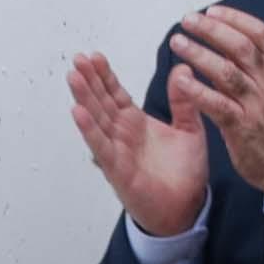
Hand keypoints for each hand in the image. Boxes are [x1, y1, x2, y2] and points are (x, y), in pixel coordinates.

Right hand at [67, 51, 211, 238]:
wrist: (187, 208)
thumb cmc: (185, 173)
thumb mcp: (190, 129)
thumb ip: (184, 101)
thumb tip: (183, 67)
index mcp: (136, 123)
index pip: (116, 94)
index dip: (104, 75)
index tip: (94, 55)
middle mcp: (122, 135)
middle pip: (101, 102)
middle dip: (89, 80)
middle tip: (77, 58)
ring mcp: (117, 151)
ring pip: (97, 120)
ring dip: (84, 98)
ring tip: (73, 77)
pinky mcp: (118, 169)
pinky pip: (101, 146)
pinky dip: (89, 129)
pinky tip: (78, 112)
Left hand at [169, 3, 263, 191]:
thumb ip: (247, 64)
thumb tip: (219, 37)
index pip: (259, 34)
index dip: (235, 18)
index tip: (212, 10)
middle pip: (241, 47)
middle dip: (212, 30)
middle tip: (188, 20)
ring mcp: (255, 104)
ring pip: (227, 73)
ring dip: (200, 54)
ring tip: (178, 42)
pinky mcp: (242, 126)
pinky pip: (218, 105)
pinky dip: (198, 91)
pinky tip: (181, 81)